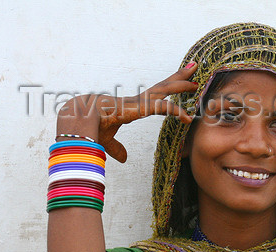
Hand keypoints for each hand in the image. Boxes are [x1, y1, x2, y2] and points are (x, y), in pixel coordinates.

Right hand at [57, 63, 198, 161]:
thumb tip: (124, 158)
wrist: (78, 121)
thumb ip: (117, 148)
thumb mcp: (107, 141)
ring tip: (196, 80)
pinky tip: (188, 117)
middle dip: (178, 78)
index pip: (153, 97)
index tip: (176, 89)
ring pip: (164, 90)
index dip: (166, 94)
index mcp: (132, 107)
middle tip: (193, 70)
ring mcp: (138, 102)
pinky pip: (161, 108)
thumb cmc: (89, 127)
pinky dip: (176, 111)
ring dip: (181, 84)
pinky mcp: (138, 108)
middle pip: (162, 86)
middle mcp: (137, 101)